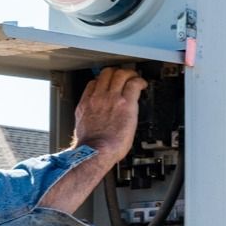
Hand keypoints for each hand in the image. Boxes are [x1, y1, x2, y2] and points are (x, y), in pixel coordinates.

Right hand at [39, 66, 146, 214]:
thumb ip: (89, 119)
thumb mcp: (82, 129)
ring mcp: (111, 99)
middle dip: (116, 73)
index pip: (93, 83)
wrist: (95, 153)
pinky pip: (134, 84)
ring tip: (135, 79)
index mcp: (85, 105)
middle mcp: (97, 99)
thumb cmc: (91, 149)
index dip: (103, 81)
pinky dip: (140, 81)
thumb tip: (95, 121)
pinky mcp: (125, 103)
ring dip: (129, 74)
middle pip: (106, 73)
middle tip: (124, 78)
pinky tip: (142, 85)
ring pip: (120, 74)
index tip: (109, 85)